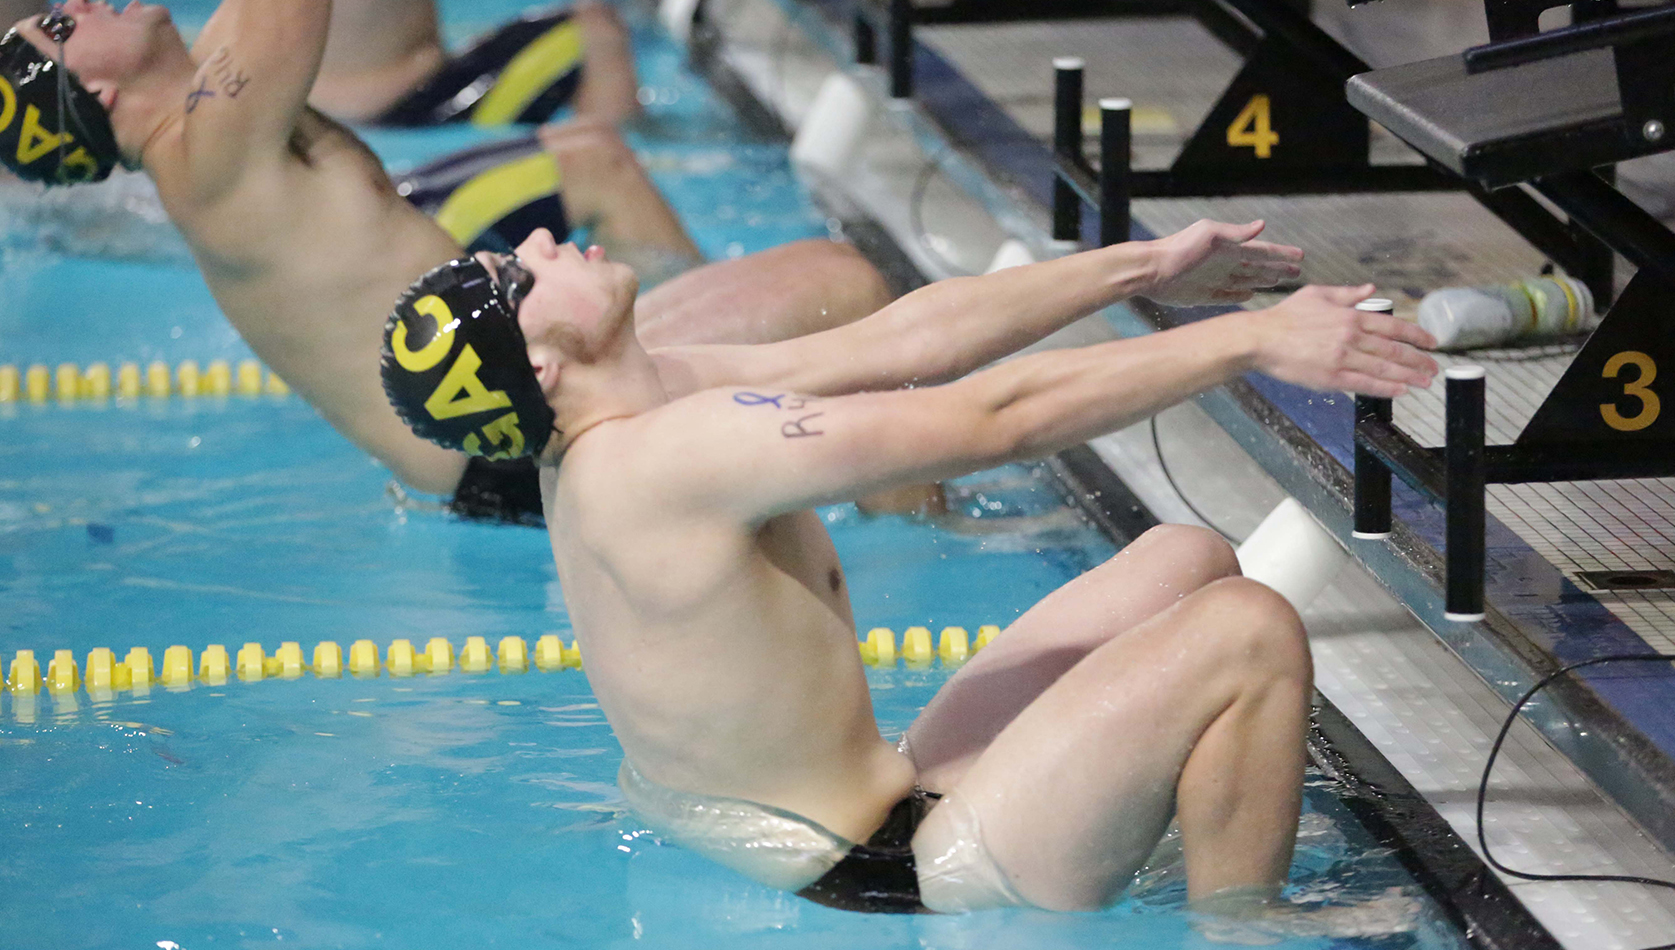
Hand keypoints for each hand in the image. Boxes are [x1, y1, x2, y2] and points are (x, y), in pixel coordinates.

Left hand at [1145, 219, 1303, 305]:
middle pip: (1258, 267)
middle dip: (1278, 268)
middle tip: (1297, 271)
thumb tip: (1263, 224)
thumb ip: (1236, 234)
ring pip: (1246, 281)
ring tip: (1279, 281)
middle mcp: (1224, 263)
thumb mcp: (1210, 235)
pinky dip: (1239, 296)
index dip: (1282, 254)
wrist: (1151, 270)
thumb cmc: (1179, 248)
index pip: (1263, 251)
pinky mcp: (1203, 296)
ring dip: (1263, 281)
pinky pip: (1227, 297)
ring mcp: (1214, 280)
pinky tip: (1250, 296)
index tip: (1301, 256)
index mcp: (1229, 248)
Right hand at [1240, 284, 1437, 397]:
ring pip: (1384, 368)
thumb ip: (1347, 294)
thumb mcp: (1317, 295)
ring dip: (1409, 376)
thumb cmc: (1286, 316)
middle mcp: (1351, 337)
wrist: (1260, 339)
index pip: (1393, 327)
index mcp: (1350, 316)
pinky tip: (1401, 390)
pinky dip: (1386, 387)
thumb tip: (1371, 289)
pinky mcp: (1331, 378)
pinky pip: (1365, 384)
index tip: (1432, 342)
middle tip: (1434, 367)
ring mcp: (1342, 358)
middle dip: (1419, 360)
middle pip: (1394, 350)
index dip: (1416, 335)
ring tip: (1425, 382)